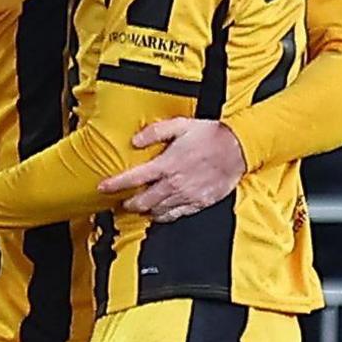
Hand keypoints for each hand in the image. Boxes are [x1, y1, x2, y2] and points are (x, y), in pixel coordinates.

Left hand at [97, 118, 246, 222]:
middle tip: (121, 202)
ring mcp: (187, 196)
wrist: (239, 148)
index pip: (134, 178)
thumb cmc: (210, 135)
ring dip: (145, 211)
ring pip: (158, 211)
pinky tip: (159, 213)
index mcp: (167, 164)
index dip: (115, 185)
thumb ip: (155, 132)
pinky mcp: (199, 203)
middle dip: (128, 203)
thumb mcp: (180, 124)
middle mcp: (175, 183)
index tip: (102, 188)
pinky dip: (164, 216)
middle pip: (143, 201)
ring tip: (138, 207)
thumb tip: (135, 140)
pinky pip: (176, 215)